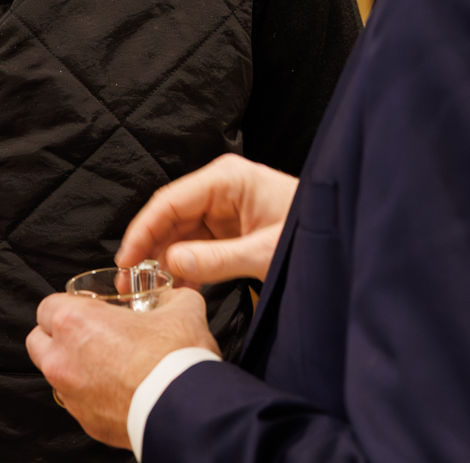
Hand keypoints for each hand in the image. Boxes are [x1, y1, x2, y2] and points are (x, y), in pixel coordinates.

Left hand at [27, 287, 215, 448]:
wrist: (186, 410)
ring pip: (57, 375)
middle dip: (58, 336)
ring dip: (74, 367)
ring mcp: (71, 395)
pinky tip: (118, 390)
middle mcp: (62, 359)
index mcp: (75, 322)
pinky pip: (78, 403)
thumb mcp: (181, 309)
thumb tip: (173, 297)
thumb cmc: (175, 360)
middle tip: (89, 335)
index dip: (68, 306)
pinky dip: (91, 395)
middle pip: (39, 341)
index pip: (47, 306)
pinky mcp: (86, 423)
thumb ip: (169, 297)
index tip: (87, 310)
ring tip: (107, 365)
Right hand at [116, 153, 297, 285]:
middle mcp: (220, 189)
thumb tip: (170, 264)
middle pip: (169, 217)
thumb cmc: (311, 234)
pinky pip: (196, 247)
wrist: (343, 243)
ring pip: (178, 234)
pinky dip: (183, 267)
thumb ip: (216, 259)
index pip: (170, 200)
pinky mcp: (229, 231)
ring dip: (162, 261)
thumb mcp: (264, 251)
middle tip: (127, 282)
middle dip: (147, 248)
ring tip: (144, 291)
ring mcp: (223, 210)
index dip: (143, 230)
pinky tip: (173, 289)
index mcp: (227, 179)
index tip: (126, 259)